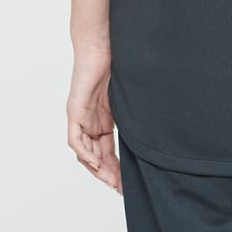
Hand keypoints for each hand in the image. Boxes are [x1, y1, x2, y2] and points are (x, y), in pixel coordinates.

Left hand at [67, 43, 122, 193]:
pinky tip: (96, 162)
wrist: (101, 41)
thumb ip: (133, 110)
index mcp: (102, 118)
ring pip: (85, 152)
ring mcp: (81, 116)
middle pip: (95, 156)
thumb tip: (156, 123)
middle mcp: (89, 120)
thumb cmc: (116, 60)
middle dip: (108, 174)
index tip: (125, 184)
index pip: (107, 151)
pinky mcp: (75, 109)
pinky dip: (85, 153)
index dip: (115, 168)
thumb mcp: (128, 93)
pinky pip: (76, 139)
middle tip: (120, 189)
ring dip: (97, 168)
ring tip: (111, 181)